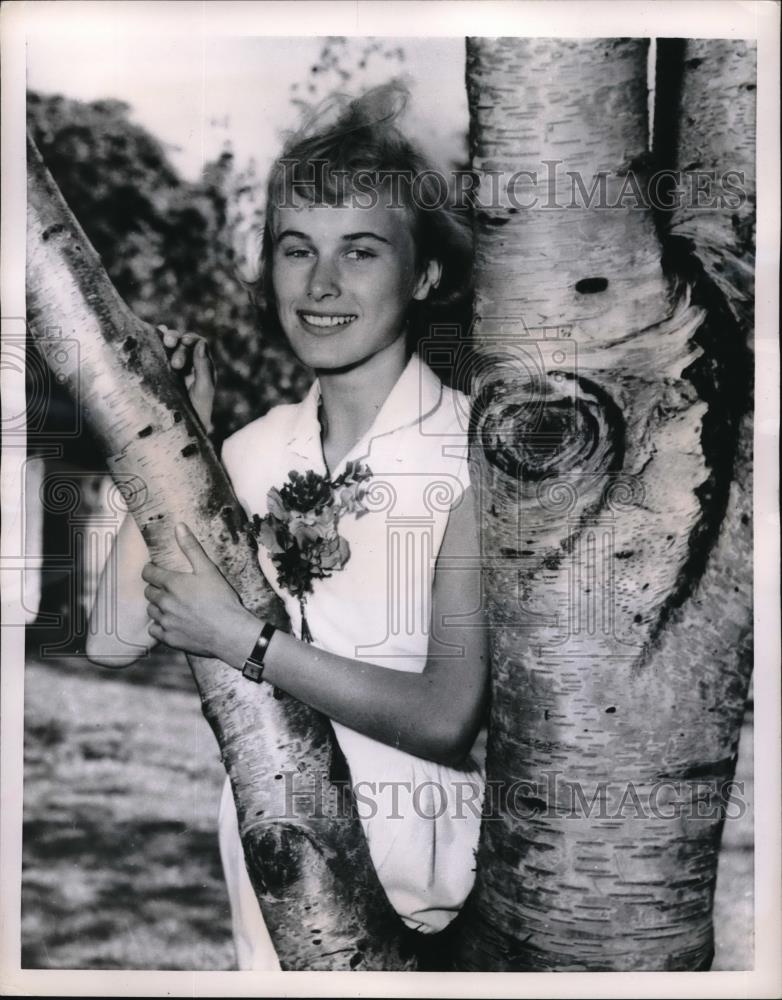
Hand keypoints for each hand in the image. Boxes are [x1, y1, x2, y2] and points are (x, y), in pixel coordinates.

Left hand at [142, 523, 254, 663]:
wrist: (230, 631)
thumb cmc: (221, 599)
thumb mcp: (208, 569)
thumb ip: (191, 548)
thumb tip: (178, 526)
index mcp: (172, 583)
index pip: (148, 573)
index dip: (151, 570)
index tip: (155, 570)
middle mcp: (164, 602)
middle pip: (148, 592)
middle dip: (155, 588)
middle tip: (167, 588)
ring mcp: (165, 621)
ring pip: (151, 611)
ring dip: (157, 607)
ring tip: (170, 606)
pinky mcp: (169, 638)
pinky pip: (154, 630)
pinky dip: (159, 626)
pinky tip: (170, 623)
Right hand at [157, 324, 214, 430]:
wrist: (178, 433)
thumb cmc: (195, 414)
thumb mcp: (203, 391)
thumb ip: (204, 368)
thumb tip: (200, 343)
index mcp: (201, 367)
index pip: (198, 344)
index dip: (191, 339)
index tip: (185, 342)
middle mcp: (187, 364)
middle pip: (182, 343)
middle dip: (179, 346)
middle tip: (176, 364)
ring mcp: (170, 367)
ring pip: (167, 345)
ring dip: (166, 339)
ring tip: (165, 344)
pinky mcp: (155, 372)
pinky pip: (154, 352)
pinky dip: (152, 340)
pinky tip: (149, 337)